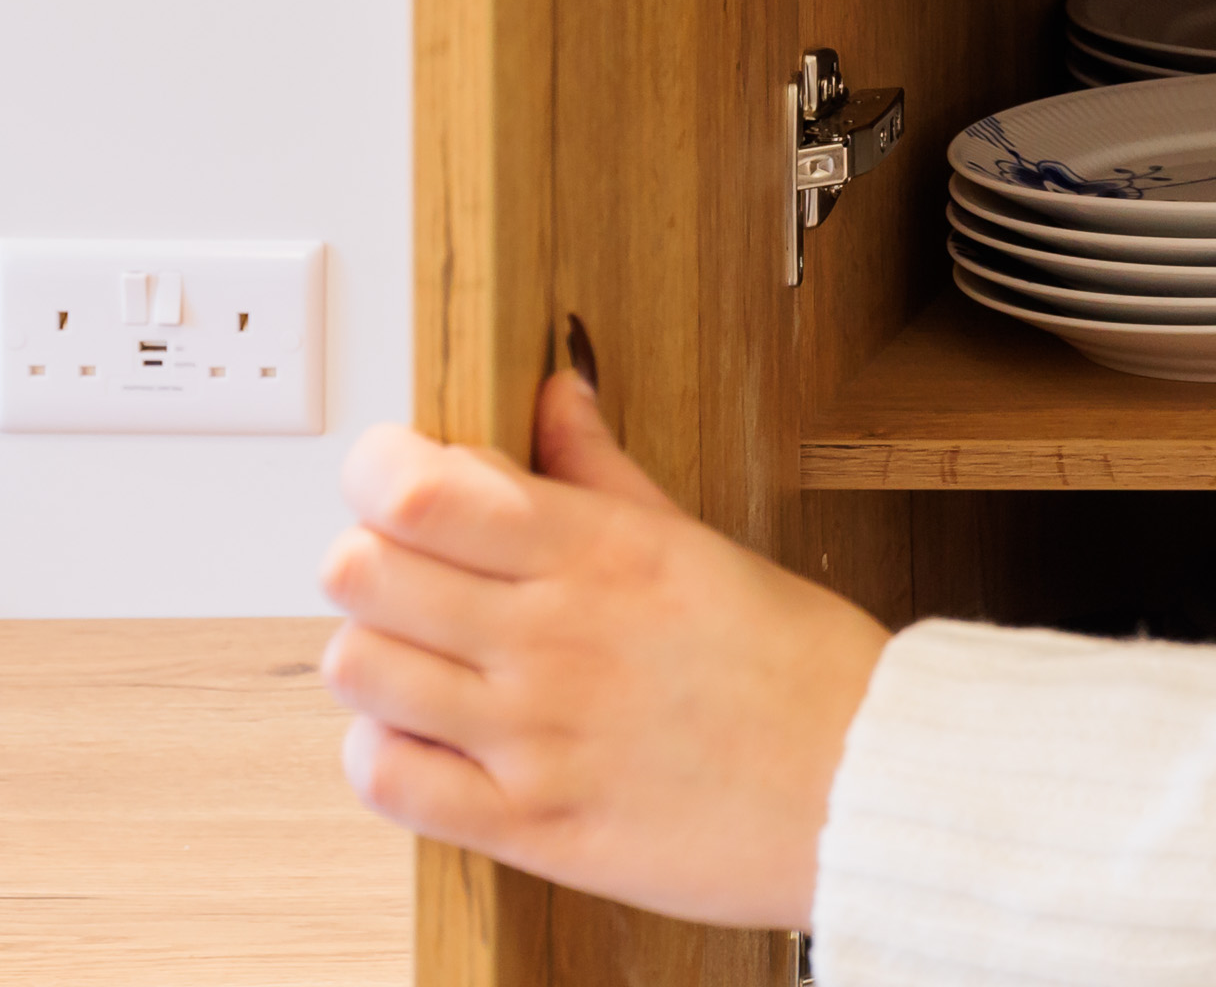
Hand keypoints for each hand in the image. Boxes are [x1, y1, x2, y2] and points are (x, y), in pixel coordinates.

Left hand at [322, 359, 887, 929]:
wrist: (856, 780)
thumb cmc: (791, 661)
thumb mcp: (694, 539)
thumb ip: (600, 466)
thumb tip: (556, 389)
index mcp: (599, 550)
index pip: (420, 490)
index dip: (377, 469)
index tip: (392, 470)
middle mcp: (552, 635)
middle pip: (362, 572)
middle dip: (366, 554)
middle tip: (404, 561)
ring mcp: (532, 736)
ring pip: (360, 670)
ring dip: (373, 650)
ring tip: (417, 649)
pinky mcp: (527, 827)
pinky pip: (389, 781)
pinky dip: (382, 750)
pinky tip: (422, 731)